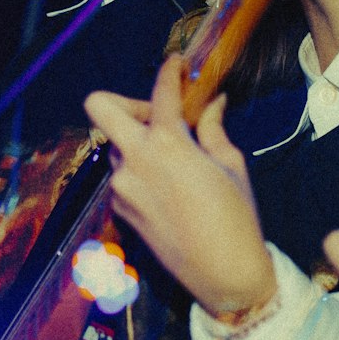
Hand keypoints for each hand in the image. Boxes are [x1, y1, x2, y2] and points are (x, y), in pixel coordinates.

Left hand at [84, 55, 275, 319]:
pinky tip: (167, 184)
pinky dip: (139, 169)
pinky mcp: (120, 211)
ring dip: (136, 141)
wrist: (223, 275)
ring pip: (115, 145)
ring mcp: (121, 188)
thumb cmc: (237, 217)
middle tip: (157, 113)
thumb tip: (213, 102)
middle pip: (101, 107)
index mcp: (167, 144)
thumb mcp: (232, 165)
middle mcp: (135, 161)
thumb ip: (214, 129)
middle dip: (125, 100)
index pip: (160, 92)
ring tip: (171, 154)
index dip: (170, 71)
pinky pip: (121, 175)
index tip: (178, 64)